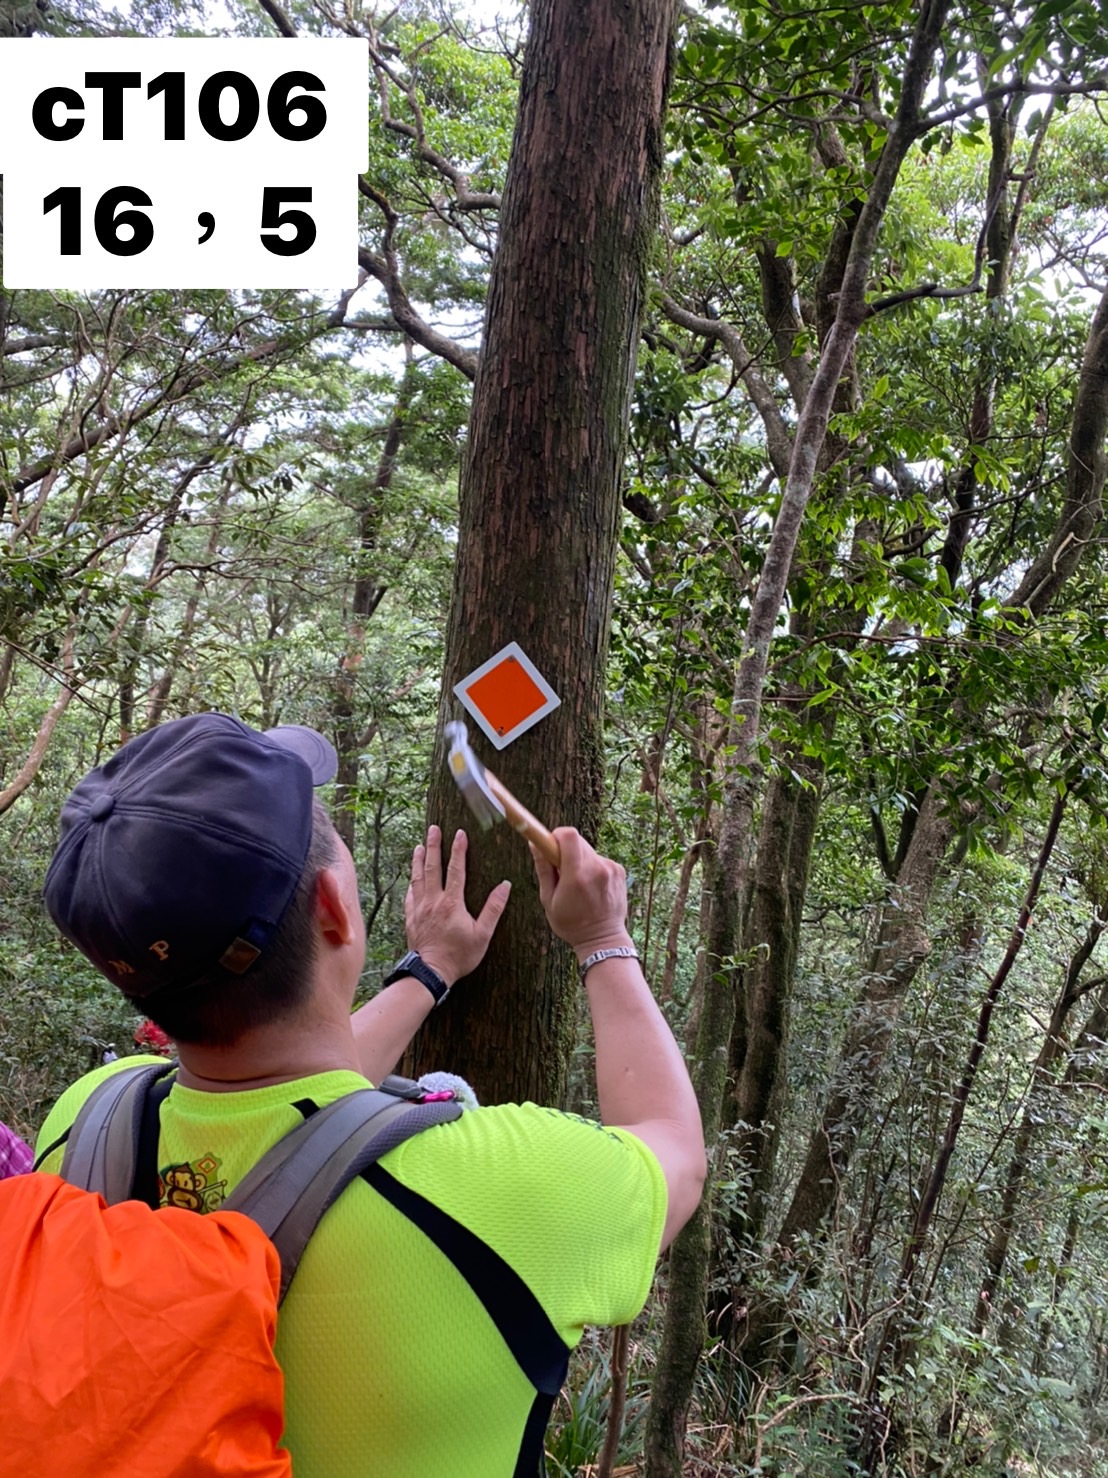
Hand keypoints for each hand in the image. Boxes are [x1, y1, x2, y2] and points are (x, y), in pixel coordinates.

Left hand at [404, 825, 510, 985]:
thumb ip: (493, 908)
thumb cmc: (459, 955)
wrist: (431, 973)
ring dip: (418, 861)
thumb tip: (505, 886)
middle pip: (432, 867)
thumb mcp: (483, 934)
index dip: (458, 849)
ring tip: (419, 846)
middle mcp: (433, 901)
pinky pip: (409, 896)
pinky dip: (411, 884)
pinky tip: (411, 879)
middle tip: (433, 828)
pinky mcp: (411, 919)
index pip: (456, 869)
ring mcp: (419, 909)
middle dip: (434, 846)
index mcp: (452, 902)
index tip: (460, 833)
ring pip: (418, 878)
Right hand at [530, 828, 633, 960]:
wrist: (603, 939)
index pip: (569, 835)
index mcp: (576, 876)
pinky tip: (591, 887)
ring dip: (579, 860)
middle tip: (561, 869)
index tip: (550, 846)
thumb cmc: (571, 924)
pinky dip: (592, 868)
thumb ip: (543, 869)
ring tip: (578, 884)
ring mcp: (611, 869)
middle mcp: (596, 868)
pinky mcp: (619, 870)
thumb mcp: (548, 900)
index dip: (556, 835)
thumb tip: (534, 843)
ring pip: (588, 850)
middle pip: (578, 840)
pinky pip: (599, 860)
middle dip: (565, 849)